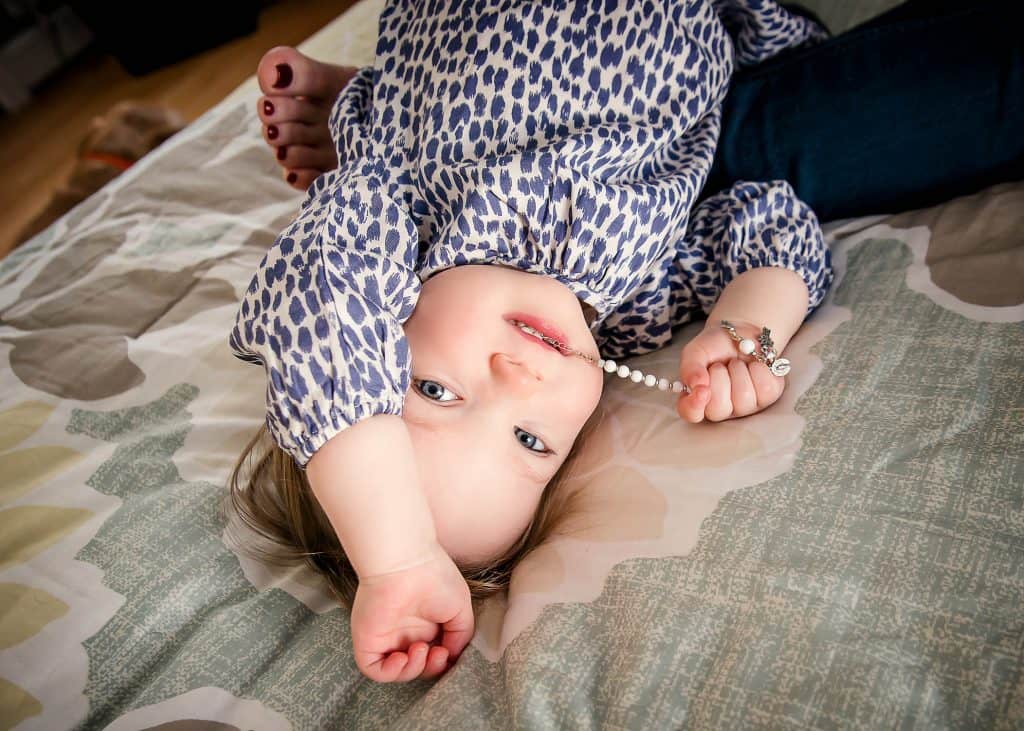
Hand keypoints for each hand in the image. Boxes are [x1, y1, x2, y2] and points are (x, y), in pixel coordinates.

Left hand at [350, 543, 473, 681]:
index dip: (441, 662)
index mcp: (424, 623)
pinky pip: (375, 669)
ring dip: (413, 670)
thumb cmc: (435, 576)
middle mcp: (404, 631)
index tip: (447, 651)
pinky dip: (391, 673)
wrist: (406, 562)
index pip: (432, 654)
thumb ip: (461, 634)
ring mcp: (385, 637)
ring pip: (397, 670)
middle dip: (430, 667)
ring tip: (421, 649)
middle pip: (416, 665)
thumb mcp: (460, 607)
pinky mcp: (368, 640)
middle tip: (437, 653)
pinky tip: (403, 657)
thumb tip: (452, 655)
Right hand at [676, 323, 785, 422]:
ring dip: (739, 371)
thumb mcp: (696, 352)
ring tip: (736, 364)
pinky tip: (753, 365)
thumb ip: (690, 368)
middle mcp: (722, 408)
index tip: (702, 389)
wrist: (742, 333)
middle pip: (719, 409)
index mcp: (699, 400)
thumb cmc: (716, 346)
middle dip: (720, 378)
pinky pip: (764, 388)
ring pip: (744, 398)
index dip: (695, 405)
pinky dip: (759, 369)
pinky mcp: (767, 397)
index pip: (691, 414)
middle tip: (720, 365)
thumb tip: (697, 385)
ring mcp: (746, 406)